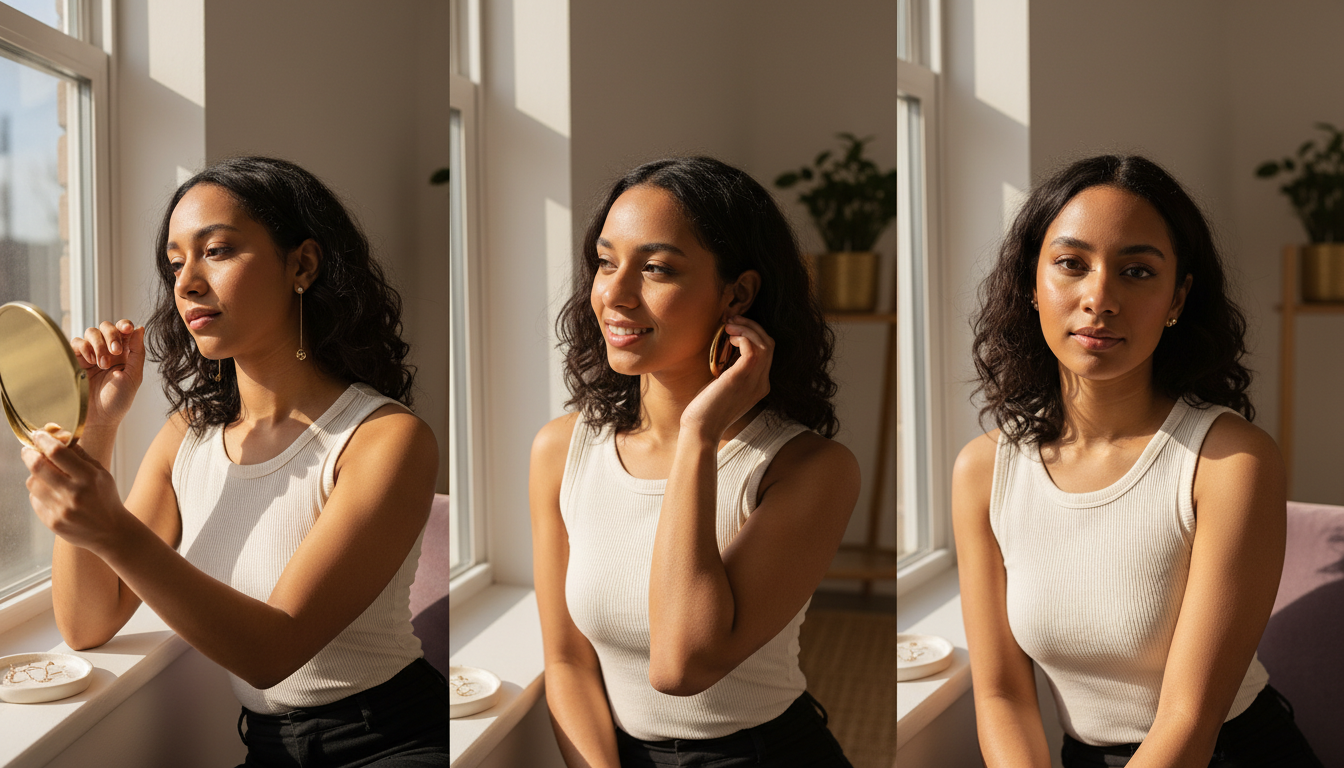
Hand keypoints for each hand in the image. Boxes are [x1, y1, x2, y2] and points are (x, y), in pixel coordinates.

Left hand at [23, 426, 130, 556]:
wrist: (111, 532)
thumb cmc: (106, 498)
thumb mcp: (101, 473)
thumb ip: (80, 455)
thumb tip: (58, 436)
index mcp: (89, 477)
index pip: (58, 452)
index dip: (43, 440)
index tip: (38, 434)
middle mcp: (73, 493)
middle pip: (38, 466)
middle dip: (29, 454)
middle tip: (28, 450)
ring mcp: (61, 509)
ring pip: (32, 483)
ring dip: (33, 474)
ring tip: (42, 474)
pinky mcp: (52, 522)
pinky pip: (34, 500)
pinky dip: (38, 493)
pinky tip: (49, 494)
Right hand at [72, 319, 144, 428]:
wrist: (99, 417)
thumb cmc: (118, 400)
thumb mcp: (133, 376)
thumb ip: (137, 352)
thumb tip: (140, 328)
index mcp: (126, 353)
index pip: (125, 330)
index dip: (125, 325)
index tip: (128, 329)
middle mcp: (109, 350)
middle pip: (107, 326)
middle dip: (112, 335)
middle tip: (116, 352)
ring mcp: (92, 354)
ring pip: (92, 332)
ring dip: (99, 345)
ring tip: (102, 365)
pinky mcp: (76, 360)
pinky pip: (76, 342)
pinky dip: (84, 347)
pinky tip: (91, 362)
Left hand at [681, 315, 773, 440]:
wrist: (700, 431)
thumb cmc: (705, 410)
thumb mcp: (722, 386)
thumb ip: (730, 370)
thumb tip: (725, 348)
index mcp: (759, 386)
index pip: (766, 352)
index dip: (752, 334)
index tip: (733, 326)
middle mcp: (762, 383)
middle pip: (769, 344)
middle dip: (752, 326)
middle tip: (731, 320)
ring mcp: (754, 382)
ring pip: (764, 343)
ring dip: (747, 328)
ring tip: (728, 324)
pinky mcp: (741, 379)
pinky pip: (752, 349)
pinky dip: (741, 336)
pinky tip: (727, 337)